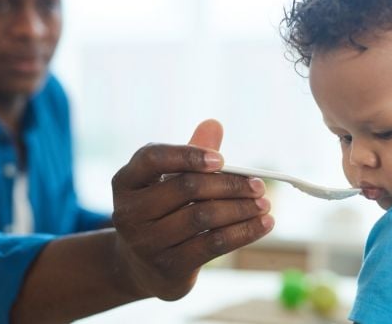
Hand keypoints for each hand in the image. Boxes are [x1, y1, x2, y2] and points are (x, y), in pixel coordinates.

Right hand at [111, 119, 273, 299]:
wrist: (144, 266)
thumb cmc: (163, 211)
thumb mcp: (170, 181)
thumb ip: (191, 154)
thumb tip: (213, 125)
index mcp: (126, 181)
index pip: (153, 158)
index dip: (188, 155)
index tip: (221, 159)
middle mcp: (129, 212)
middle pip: (186, 187)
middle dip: (229, 184)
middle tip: (259, 185)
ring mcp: (145, 242)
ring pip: (202, 217)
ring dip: (241, 209)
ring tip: (265, 205)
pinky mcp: (168, 267)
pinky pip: (213, 244)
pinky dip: (243, 232)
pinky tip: (263, 225)